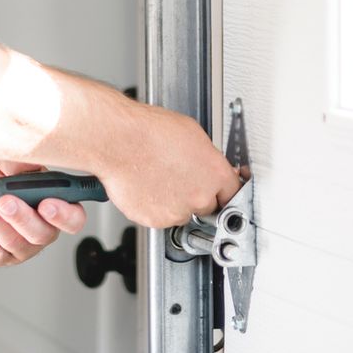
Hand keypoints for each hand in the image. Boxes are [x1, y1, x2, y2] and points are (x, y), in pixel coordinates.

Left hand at [0, 159, 86, 267]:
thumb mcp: (6, 161)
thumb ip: (20, 160)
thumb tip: (31, 155)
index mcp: (55, 206)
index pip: (74, 219)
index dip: (64, 215)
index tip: (47, 204)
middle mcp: (42, 231)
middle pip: (41, 233)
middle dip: (22, 217)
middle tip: (4, 201)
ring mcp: (21, 247)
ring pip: (13, 241)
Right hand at [97, 104, 242, 228]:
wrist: (118, 140)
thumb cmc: (149, 131)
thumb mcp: (192, 134)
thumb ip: (207, 159)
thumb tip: (207, 166)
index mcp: (215, 174)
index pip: (233, 194)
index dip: (223, 192)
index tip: (221, 195)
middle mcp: (200, 197)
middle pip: (208, 206)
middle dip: (196, 195)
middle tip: (178, 178)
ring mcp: (177, 211)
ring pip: (182, 213)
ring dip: (173, 202)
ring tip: (158, 178)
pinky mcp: (155, 220)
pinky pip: (159, 218)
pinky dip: (153, 207)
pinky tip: (147, 186)